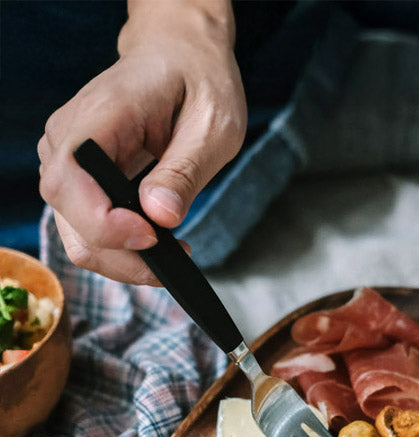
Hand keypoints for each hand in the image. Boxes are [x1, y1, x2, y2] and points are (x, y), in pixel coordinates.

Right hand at [37, 0, 245, 284]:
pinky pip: (90, 229)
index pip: (70, 183)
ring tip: (176, 254)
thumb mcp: (213, 126)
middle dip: (122, 257)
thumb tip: (160, 216)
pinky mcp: (82, 180)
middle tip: (177, 260)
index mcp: (99, 117)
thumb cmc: (200, 83)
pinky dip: (124, 248)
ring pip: (78, 235)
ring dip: (124, 260)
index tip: (154, 236)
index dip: (105, 223)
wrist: (180, 57)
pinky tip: (161, 244)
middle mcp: (69, 140)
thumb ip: (184, 171)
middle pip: (71, 222)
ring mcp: (69, 162)